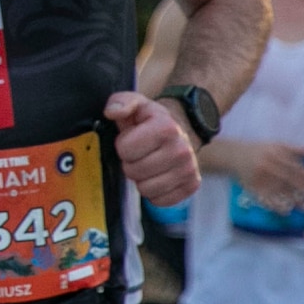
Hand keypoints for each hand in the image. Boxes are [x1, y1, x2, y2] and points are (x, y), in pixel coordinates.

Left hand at [106, 91, 199, 205]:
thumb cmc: (150, 119)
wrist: (179, 130)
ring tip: (149, 163)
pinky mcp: (192, 186)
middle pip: (133, 171)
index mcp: (166, 127)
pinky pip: (159, 201)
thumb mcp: (134, 103)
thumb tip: (112, 112)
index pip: (125, 149)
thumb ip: (119, 102)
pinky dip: (154, 192)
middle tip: (140, 152)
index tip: (133, 138)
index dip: (123, 145)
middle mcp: (182, 150)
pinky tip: (158, 175)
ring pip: (145, 189)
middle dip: (130, 162)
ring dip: (141, 178)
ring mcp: (189, 169)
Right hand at [234, 142, 303, 212]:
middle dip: (303, 189)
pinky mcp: (251, 187)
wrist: (233, 155)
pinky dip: (276, 206)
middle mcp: (267, 165)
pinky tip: (285, 211)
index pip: (295, 166)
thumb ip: (293, 148)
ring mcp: (259, 177)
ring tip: (303, 205)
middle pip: (290, 179)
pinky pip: (266, 199)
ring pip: (279, 191)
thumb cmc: (258, 150)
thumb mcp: (275, 145)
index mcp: (274, 153)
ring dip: (293, 199)